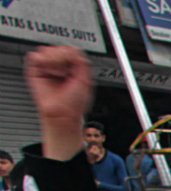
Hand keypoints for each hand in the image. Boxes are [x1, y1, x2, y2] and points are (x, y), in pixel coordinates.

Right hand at [24, 46, 93, 161]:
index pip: (69, 49)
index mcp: (71, 68)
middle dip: (62, 57)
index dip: (71, 54)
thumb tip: (74, 49)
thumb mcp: (86, 80)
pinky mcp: (34, 72)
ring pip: (46, 49)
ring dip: (53, 60)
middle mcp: (58, 67)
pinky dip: (43, 61)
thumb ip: (82, 62)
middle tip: (65, 71)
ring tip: (57, 73)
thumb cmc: (74, 102)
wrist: (62, 113)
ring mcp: (46, 68)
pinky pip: (34, 56)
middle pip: (57, 47)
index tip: (74, 65)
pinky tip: (49, 71)